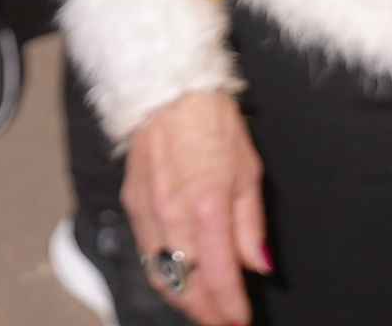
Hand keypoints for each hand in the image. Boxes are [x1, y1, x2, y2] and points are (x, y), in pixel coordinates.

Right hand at [121, 90, 270, 325]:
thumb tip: (259, 265)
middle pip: (186, 285)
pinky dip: (163, 271)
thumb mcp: (248, 171)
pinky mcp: (132, 201)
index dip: (230, 307)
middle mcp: (172, 215)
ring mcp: (147, 210)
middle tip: (222, 320)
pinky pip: (146, 250)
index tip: (240, 320)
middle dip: (205, 311)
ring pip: (160, 274)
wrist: (167, 88)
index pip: (219, 276)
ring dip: (182, 297)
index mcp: (207, 207)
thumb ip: (251, 226)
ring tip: (202, 306)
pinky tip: (178, 273)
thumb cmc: (211, 120)